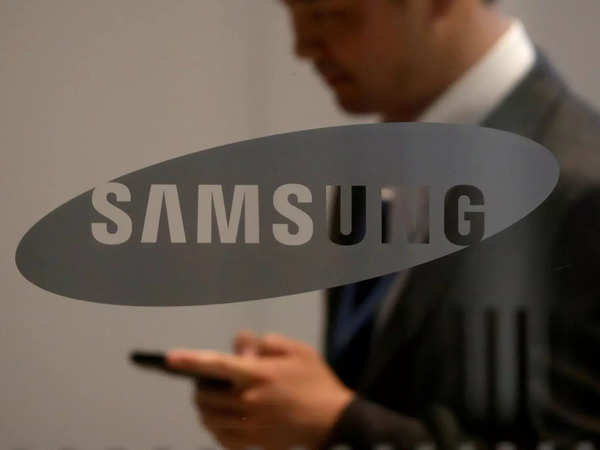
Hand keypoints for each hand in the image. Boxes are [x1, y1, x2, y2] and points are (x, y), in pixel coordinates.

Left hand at [166, 333, 354, 449]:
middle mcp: (249, 400)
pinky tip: (221, 421)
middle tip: (206, 380)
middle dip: (198, 385)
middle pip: (205, 395)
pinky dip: (215, 429)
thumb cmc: (316, 381)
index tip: (169, 359)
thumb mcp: (297, 351)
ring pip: (209, 419)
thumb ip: (267, 343)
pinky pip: (223, 439)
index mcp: (258, 374)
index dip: (190, 360)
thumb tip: (242, 345)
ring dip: (203, 407)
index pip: (216, 364)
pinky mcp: (256, 442)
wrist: (335, 419)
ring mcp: (251, 425)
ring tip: (210, 399)